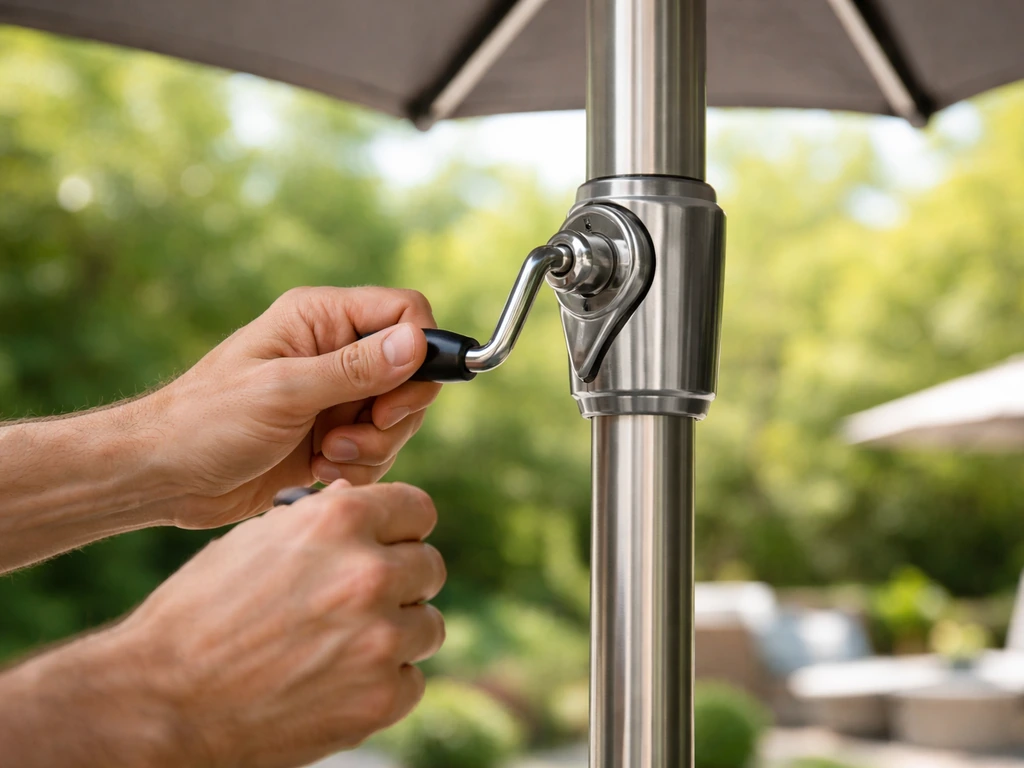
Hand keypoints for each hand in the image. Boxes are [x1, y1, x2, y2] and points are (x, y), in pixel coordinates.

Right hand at [115, 481, 445, 767]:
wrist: (160, 700)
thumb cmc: (200, 611)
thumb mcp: (256, 540)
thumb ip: (321, 518)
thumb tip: (358, 497)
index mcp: (340, 521)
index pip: (418, 510)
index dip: (403, 528)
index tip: (392, 544)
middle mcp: (369, 573)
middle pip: (430, 567)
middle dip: (403, 581)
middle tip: (365, 602)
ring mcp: (380, 639)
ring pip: (427, 626)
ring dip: (397, 634)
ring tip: (344, 645)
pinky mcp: (380, 698)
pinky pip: (412, 680)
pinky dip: (383, 684)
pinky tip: (337, 683)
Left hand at [147, 286, 441, 527]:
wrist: (165, 476)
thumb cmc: (207, 423)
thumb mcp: (284, 393)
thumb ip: (355, 369)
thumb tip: (417, 342)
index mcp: (320, 318)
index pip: (406, 311)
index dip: (420, 351)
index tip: (396, 399)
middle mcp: (334, 349)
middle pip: (412, 371)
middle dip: (393, 414)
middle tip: (351, 436)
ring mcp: (335, 394)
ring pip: (399, 416)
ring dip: (374, 446)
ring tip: (325, 457)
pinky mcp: (333, 433)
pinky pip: (378, 448)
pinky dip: (359, 467)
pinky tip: (317, 471)